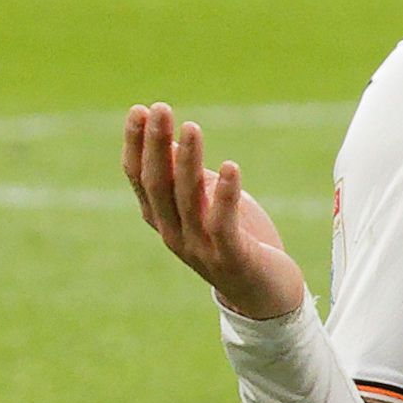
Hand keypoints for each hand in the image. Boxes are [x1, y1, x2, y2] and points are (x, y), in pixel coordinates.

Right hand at [122, 103, 306, 319]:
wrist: (266, 295)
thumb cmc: (237, 240)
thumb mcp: (205, 204)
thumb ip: (187, 178)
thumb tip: (167, 140)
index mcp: (163, 218)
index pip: (139, 177)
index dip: (136, 144)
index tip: (138, 110)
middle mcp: (173, 233)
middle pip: (158, 184)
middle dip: (155, 144)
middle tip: (159, 108)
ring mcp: (199, 248)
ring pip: (187, 199)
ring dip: (188, 160)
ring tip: (192, 127)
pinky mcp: (230, 257)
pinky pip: (222, 223)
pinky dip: (224, 194)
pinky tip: (229, 166)